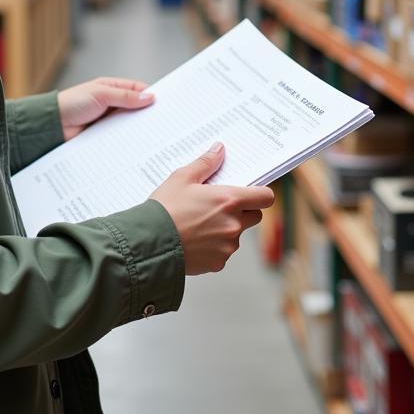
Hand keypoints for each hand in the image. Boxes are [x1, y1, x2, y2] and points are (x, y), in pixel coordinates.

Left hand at [57, 77, 154, 140]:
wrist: (52, 125)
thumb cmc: (72, 103)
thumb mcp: (101, 94)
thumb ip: (125, 96)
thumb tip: (149, 97)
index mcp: (111, 88)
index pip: (137, 89)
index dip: (150, 95)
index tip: (164, 104)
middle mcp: (111, 104)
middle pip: (135, 108)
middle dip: (147, 114)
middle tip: (163, 123)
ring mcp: (108, 120)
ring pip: (129, 124)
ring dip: (138, 129)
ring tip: (154, 137)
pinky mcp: (104, 135)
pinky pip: (119, 137)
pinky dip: (127, 140)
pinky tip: (137, 146)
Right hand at [149, 143, 274, 275]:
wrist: (148, 243)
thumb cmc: (165, 209)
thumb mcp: (182, 178)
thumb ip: (205, 163)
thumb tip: (219, 149)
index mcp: (229, 200)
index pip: (265, 197)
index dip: (260, 194)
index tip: (250, 192)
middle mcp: (234, 224)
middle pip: (254, 217)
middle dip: (242, 211)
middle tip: (218, 207)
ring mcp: (227, 246)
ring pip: (236, 235)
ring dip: (225, 230)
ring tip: (198, 224)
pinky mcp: (218, 263)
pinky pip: (222, 252)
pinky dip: (213, 247)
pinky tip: (193, 240)